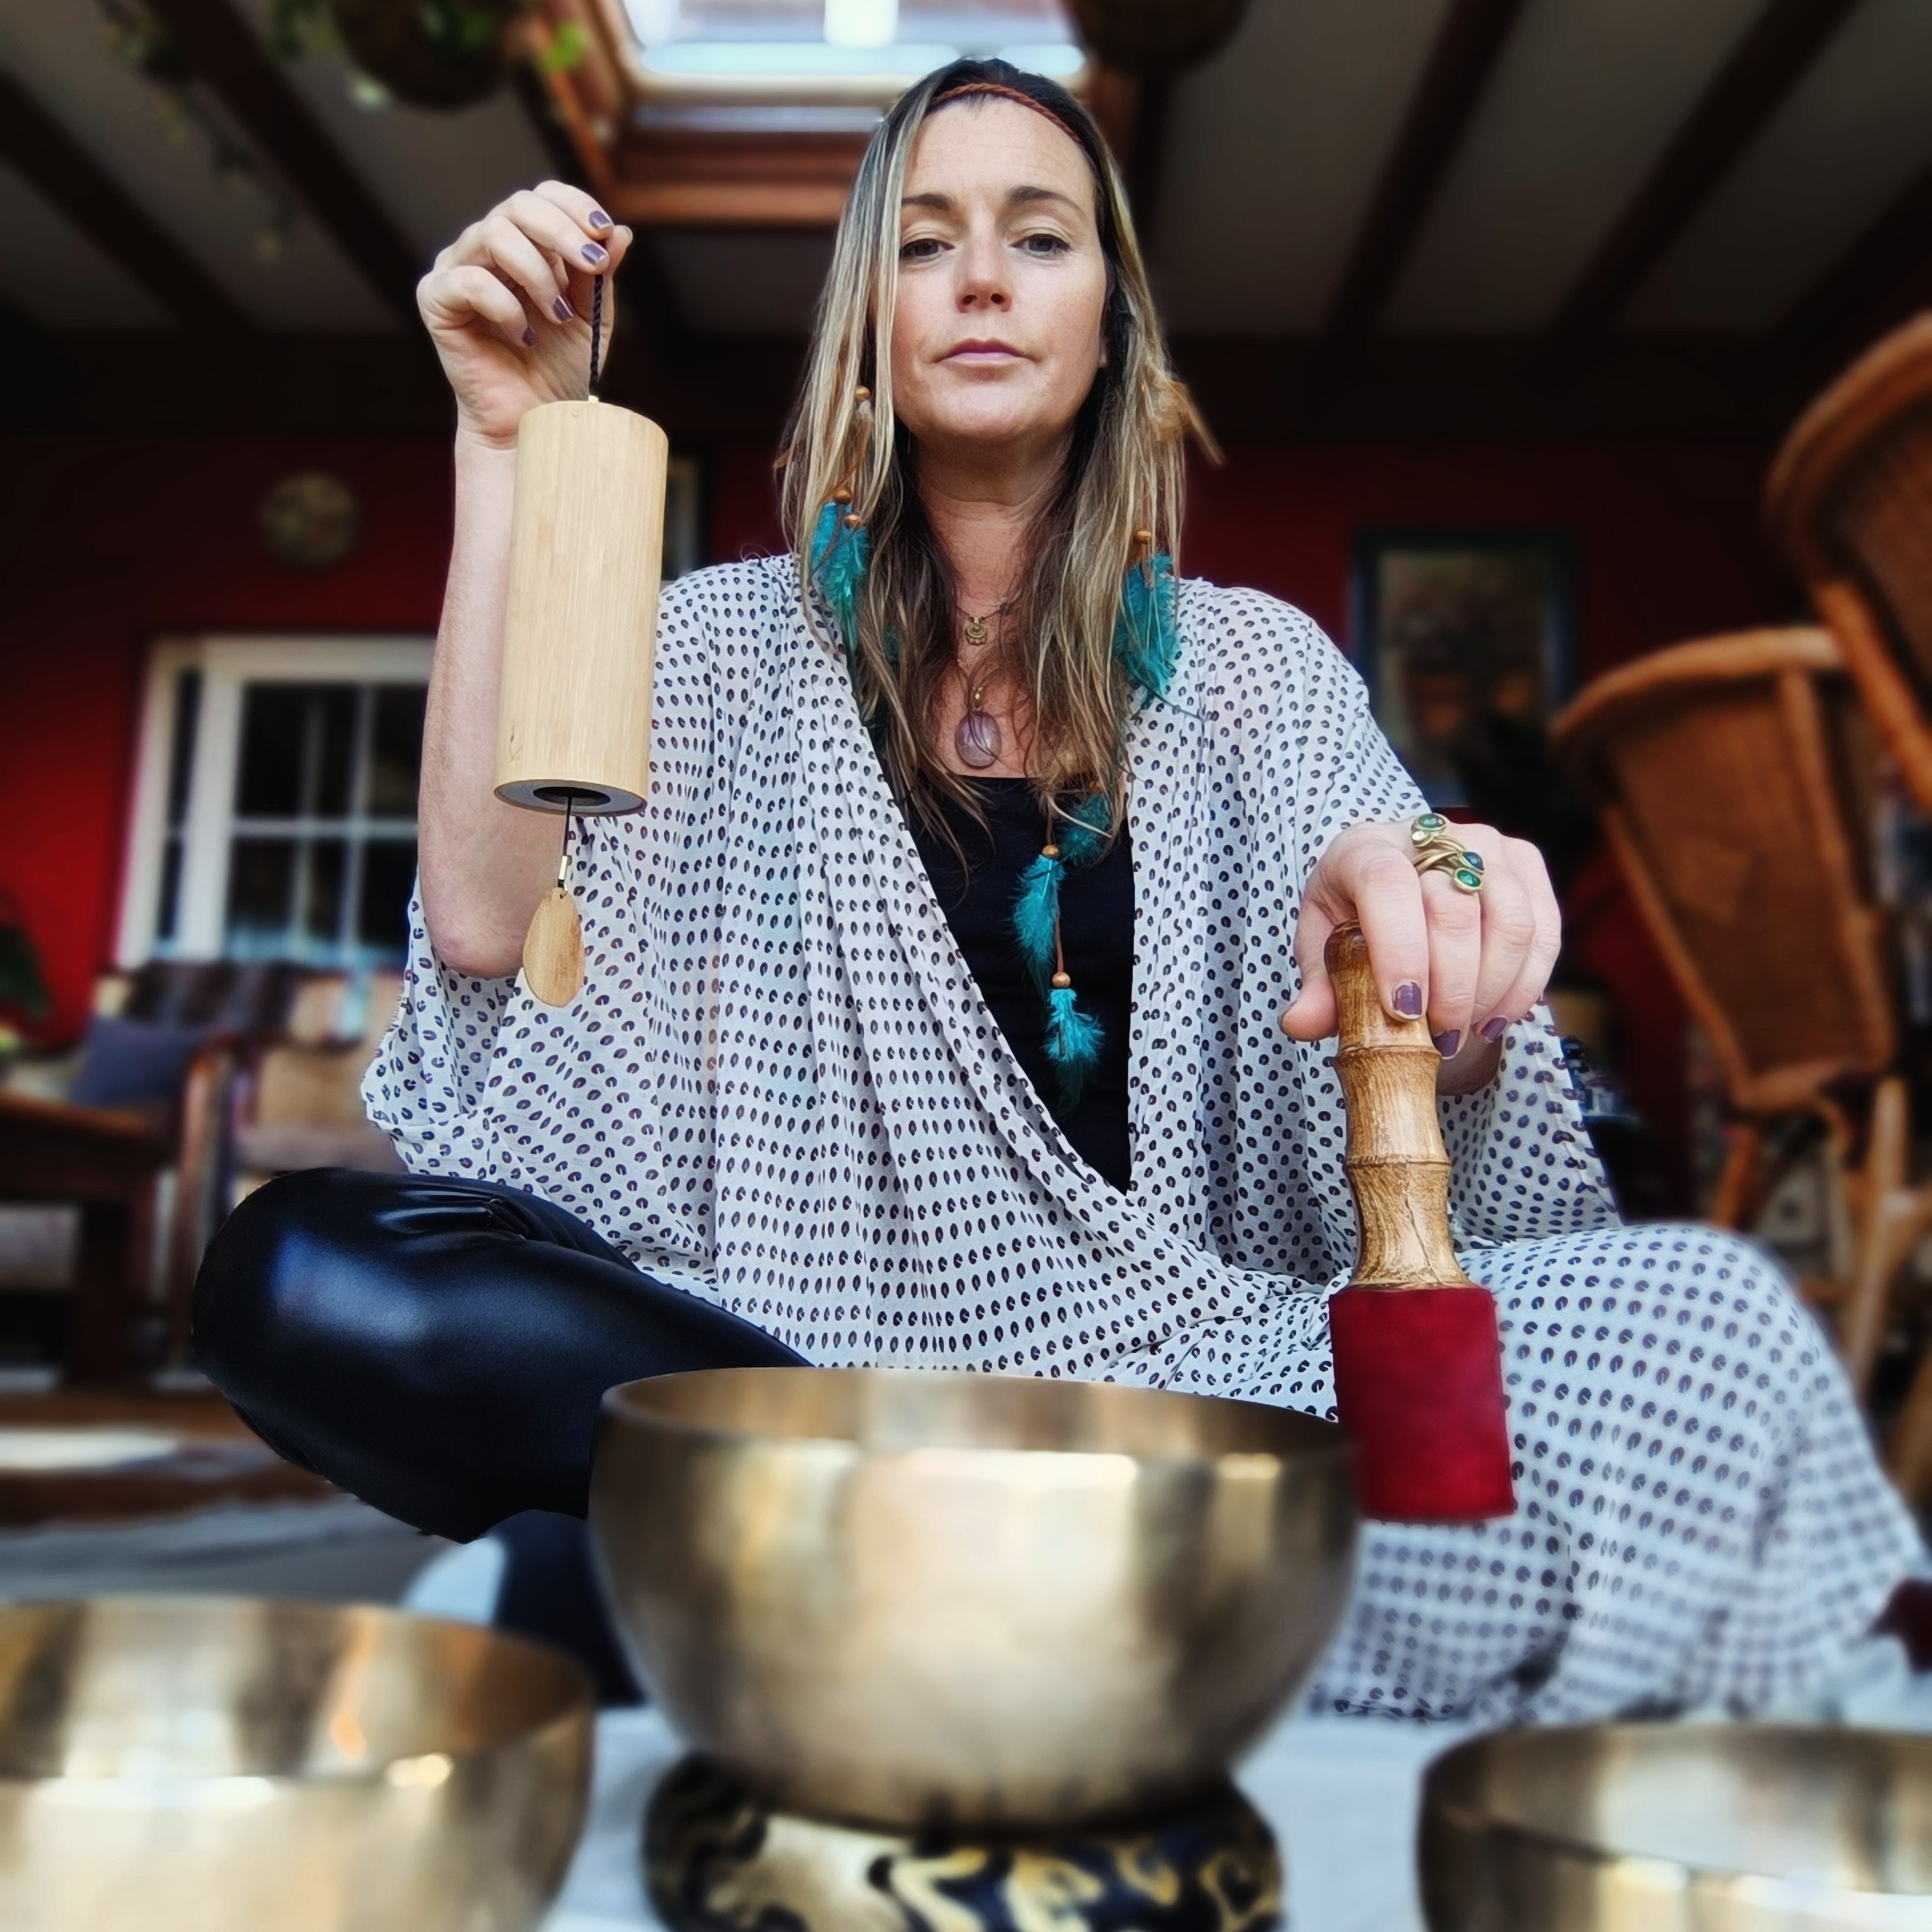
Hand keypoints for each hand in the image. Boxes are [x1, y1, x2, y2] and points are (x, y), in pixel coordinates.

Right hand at [417, 183, 632, 450]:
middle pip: (517, 205)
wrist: (532, 422)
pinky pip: (470, 280)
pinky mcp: (436, 300)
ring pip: (494, 234)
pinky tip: (525, 336)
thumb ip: (599, 274)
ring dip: (538, 274)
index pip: (541, 197)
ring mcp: (456, 270)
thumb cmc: (557, 371)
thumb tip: (619, 230)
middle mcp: (485, 248)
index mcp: (523, 244)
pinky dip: (506, 306)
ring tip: (557, 316)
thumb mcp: (590, 318)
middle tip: (593, 267)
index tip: (603, 233)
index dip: (573, 205)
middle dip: (562, 232)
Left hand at [1279, 820, 1560, 1089]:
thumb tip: (1301, 1023)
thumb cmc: (1355, 922)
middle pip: (1454, 910)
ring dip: (1491, 991)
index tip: (1403, 1011)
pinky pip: (1543, 931)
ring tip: (1463, 1032)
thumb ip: (1318, 987)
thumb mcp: (1323, 951)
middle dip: (1450, 989)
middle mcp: (1430, 835)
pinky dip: (1525, 985)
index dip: (1400, 951)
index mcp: (1365, 848)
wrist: (1398, 893)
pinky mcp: (1525, 864)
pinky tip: (1495, 1019)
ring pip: (1510, 922)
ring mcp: (1485, 844)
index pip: (1387, 886)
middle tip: (1436, 1039)